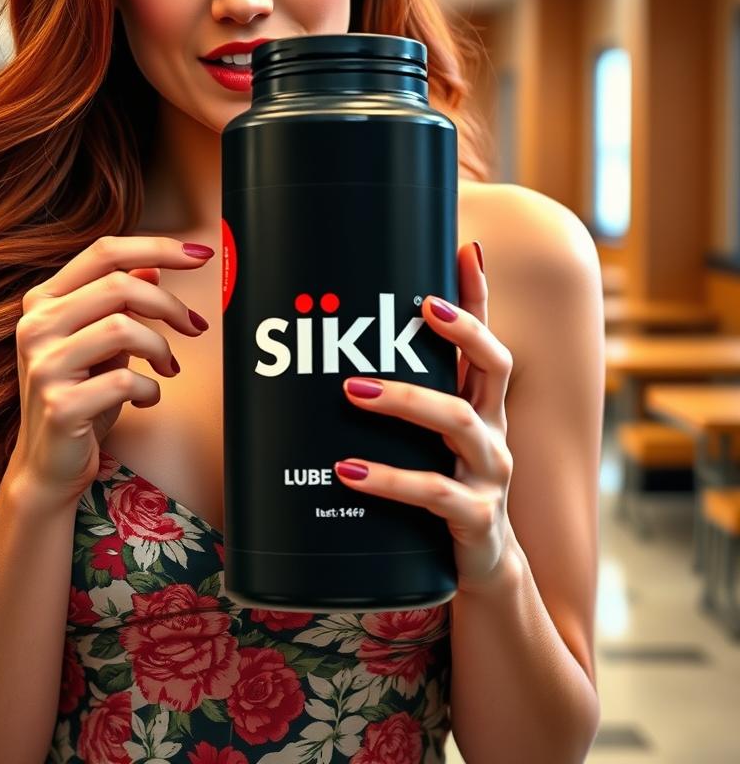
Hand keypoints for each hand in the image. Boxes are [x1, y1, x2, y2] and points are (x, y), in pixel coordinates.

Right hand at [6, 236, 213, 510]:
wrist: (49, 466)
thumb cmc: (80, 397)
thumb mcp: (101, 343)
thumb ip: (118, 304)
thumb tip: (154, 266)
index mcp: (43, 302)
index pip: (103, 252)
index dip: (157, 246)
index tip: (199, 254)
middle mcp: (35, 326)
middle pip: (118, 285)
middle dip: (169, 304)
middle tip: (194, 326)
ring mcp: (43, 365)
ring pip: (123, 327)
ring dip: (160, 347)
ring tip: (168, 367)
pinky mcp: (60, 404)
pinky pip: (125, 380)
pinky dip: (151, 388)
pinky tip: (147, 398)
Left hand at [335, 241, 517, 591]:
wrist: (478, 570)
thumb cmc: (438, 490)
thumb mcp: (426, 442)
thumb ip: (397, 402)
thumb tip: (327, 361)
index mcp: (481, 406)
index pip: (486, 341)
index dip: (480, 297)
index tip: (465, 251)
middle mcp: (493, 431)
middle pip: (493, 367)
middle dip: (461, 331)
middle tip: (419, 308)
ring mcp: (490, 475)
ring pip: (460, 422)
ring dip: (406, 400)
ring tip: (352, 389)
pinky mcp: (476, 520)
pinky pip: (434, 494)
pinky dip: (390, 479)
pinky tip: (347, 470)